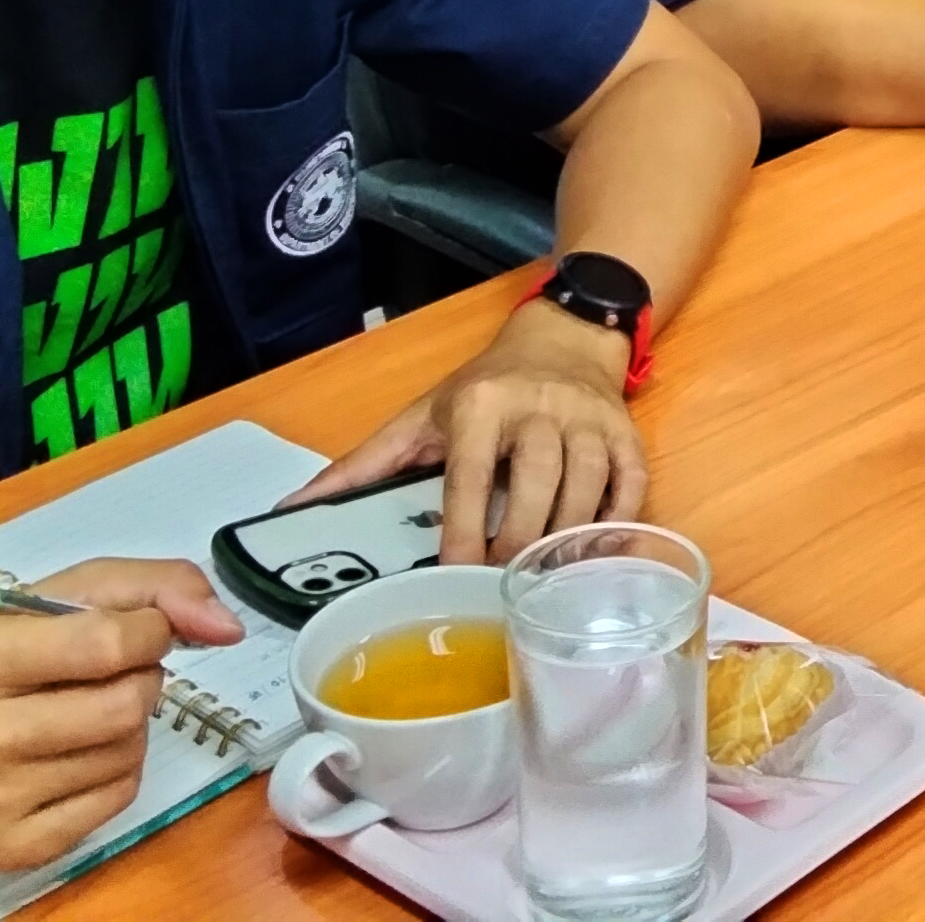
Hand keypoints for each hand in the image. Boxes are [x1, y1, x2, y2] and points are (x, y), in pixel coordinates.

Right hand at [0, 558, 237, 870]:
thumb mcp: (60, 595)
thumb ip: (153, 587)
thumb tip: (227, 626)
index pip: (109, 644)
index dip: (149, 631)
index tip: (137, 630)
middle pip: (125, 707)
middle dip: (139, 680)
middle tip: (105, 675)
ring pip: (127, 753)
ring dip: (128, 725)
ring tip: (80, 711)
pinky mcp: (11, 849)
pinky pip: (117, 799)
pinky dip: (116, 770)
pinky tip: (71, 754)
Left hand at [285, 303, 644, 562]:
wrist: (564, 336)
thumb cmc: (484, 387)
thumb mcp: (421, 417)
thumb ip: (364, 466)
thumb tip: (293, 509)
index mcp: (481, 404)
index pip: (470, 475)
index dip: (462, 530)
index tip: (455, 575)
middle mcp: (539, 406)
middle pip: (536, 484)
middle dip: (518, 542)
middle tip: (502, 588)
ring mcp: (590, 420)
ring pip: (586, 488)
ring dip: (566, 542)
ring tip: (544, 584)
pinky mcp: (626, 434)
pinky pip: (631, 486)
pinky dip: (617, 525)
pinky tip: (594, 558)